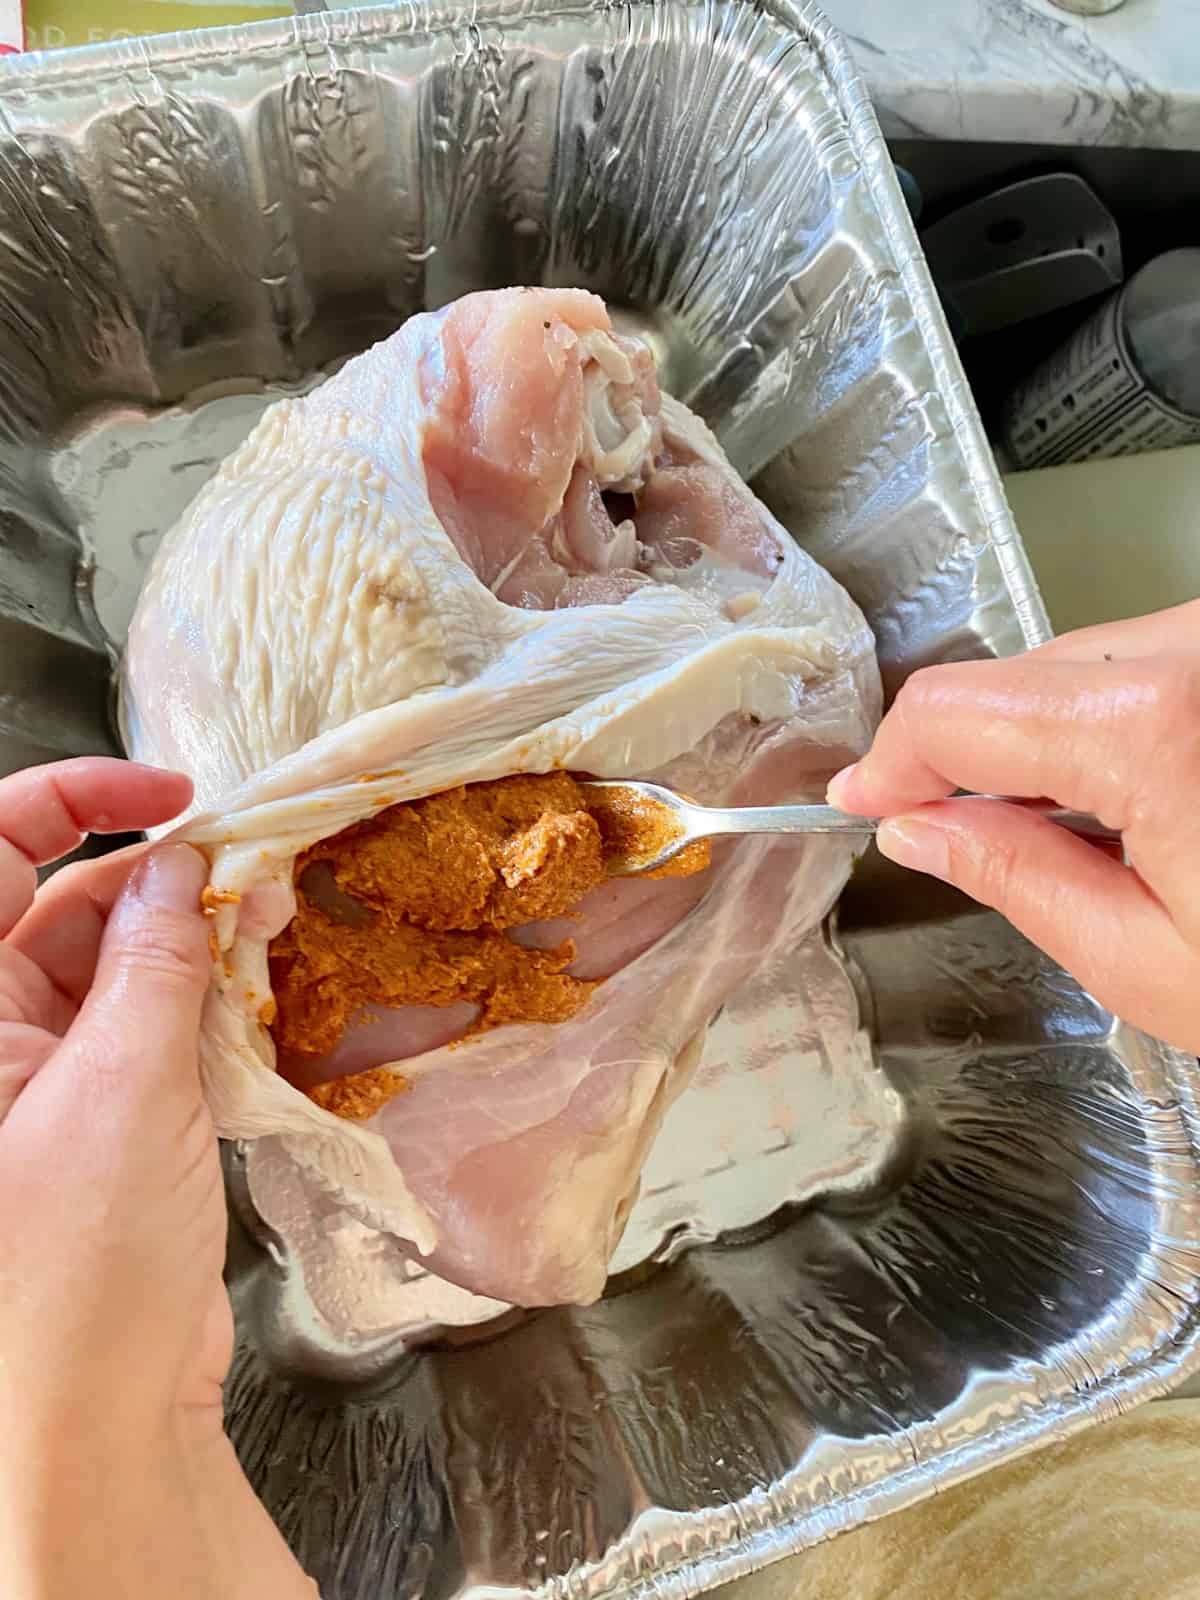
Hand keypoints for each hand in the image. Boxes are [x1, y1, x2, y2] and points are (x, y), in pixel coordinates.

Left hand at [0, 759, 314, 1597]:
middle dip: (161, 883)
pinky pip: (149, 1032)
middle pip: (66, 909)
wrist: (97, 1425)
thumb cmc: (73, 1272)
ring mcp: (45, 1086)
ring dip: (195, 946)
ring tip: (276, 932)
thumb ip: (156, 963)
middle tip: (258, 875)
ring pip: (119, 970)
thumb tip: (182, 866)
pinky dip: (205, 1006)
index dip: (77, 800)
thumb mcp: (123, 1090)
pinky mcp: (103, 1127)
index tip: (173, 792)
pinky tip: (263, 998)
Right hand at [828, 601, 1199, 1054]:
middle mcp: (1198, 647)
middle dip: (969, 755)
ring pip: (1082, 662)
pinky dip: (1110, 723)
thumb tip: (927, 825)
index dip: (892, 760)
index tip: (866, 799)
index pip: (957, 710)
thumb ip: (1015, 874)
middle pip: (1018, 674)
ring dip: (1044, 738)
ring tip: (1074, 834)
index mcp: (1157, 725)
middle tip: (954, 833)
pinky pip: (1148, 663)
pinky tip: (1134, 798)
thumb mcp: (1151, 960)